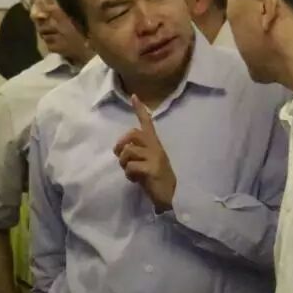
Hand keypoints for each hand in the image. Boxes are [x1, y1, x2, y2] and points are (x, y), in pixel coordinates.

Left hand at [113, 95, 176, 211]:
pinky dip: (129, 174)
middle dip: (121, 143)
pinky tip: (135, 180)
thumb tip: (122, 149)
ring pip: (129, 151)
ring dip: (123, 163)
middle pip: (132, 134)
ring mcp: (155, 157)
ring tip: (130, 172)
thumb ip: (139, 152)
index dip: (140, 109)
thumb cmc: (157, 178)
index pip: (147, 123)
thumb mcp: (148, 161)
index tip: (133, 96)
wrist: (172, 196)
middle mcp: (155, 147)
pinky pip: (131, 166)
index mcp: (154, 144)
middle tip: (120, 156)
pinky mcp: (152, 169)